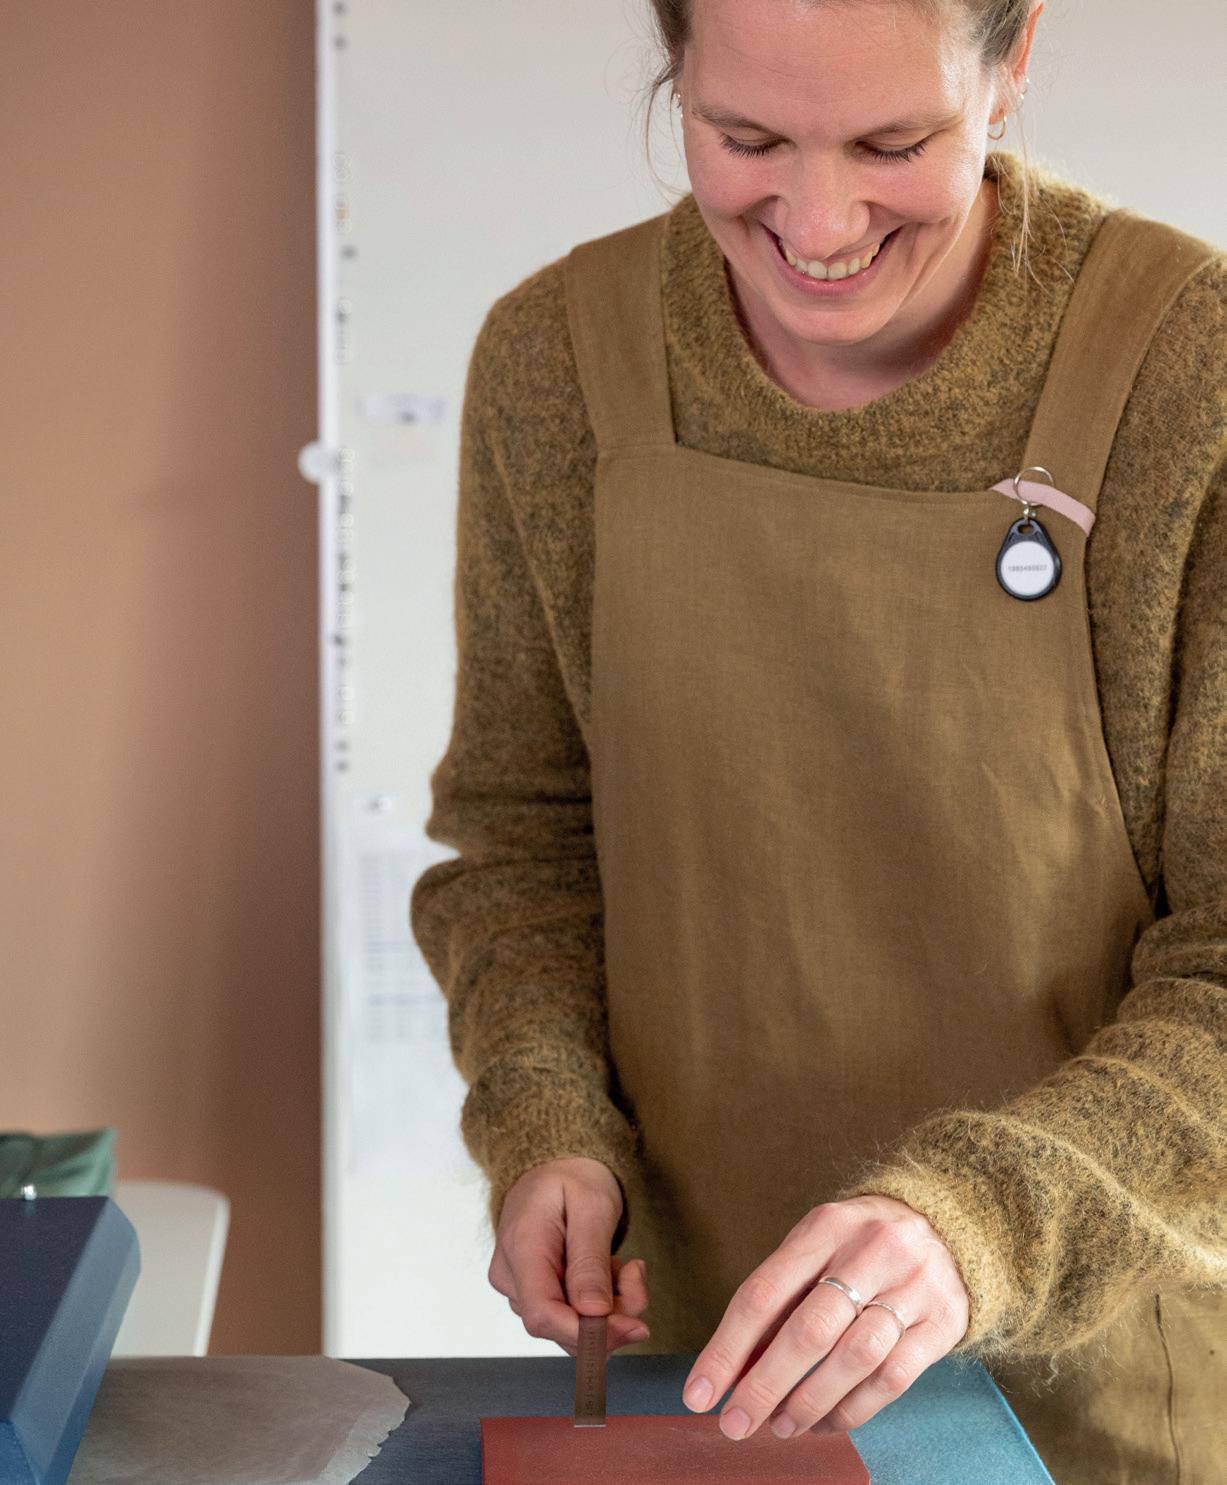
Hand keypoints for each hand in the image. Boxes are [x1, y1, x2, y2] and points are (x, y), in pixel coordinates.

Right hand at [487, 1156, 650, 1356]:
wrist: (553, 1167)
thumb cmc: (571, 1179)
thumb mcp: (592, 1206)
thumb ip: (590, 1260)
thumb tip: (593, 1314)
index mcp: (522, 1247)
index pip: (542, 1314)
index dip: (588, 1332)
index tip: (634, 1325)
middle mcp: (511, 1276)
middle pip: (560, 1326)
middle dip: (611, 1315)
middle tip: (636, 1274)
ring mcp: (519, 1288)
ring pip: (570, 1327)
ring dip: (609, 1307)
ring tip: (621, 1265)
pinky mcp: (533, 1294)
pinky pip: (570, 1318)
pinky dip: (600, 1304)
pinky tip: (606, 1272)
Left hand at [682, 1195, 969, 1440]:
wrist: (948, 1225)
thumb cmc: (859, 1244)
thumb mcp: (816, 1245)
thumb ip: (779, 1297)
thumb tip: (732, 1367)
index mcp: (825, 1227)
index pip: (764, 1293)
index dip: (727, 1348)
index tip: (699, 1393)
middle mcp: (870, 1251)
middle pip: (809, 1330)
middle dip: (765, 1386)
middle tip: (735, 1424)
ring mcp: (912, 1286)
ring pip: (853, 1358)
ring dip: (809, 1402)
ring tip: (780, 1426)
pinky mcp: (942, 1321)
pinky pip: (892, 1378)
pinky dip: (852, 1409)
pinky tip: (826, 1422)